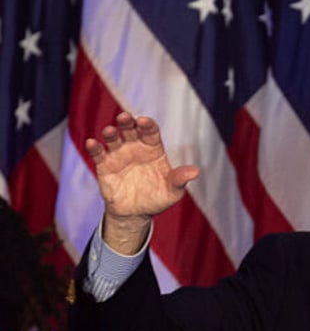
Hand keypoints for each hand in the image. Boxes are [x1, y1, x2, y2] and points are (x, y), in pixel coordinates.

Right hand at [86, 112, 198, 253]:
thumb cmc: (158, 198)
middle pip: (130, 129)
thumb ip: (180, 179)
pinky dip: (94, 147)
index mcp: (153, 149)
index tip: (144, 122)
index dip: (147, 125)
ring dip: (111, 132)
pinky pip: (98, 153)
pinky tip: (92, 143)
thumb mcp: (173, 191)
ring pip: (113, 138)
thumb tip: (195, 172)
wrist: (137, 214)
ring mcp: (119, 155)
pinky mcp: (105, 165)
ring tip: (110, 131)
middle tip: (125, 117)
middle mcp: (135, 148)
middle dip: (127, 121)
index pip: (150, 131)